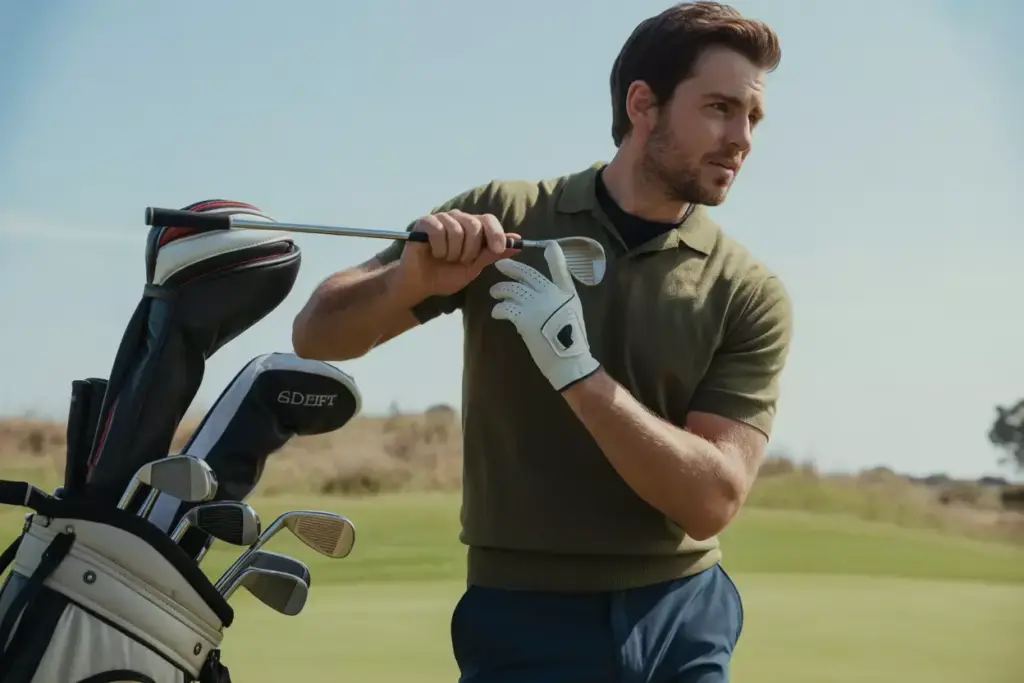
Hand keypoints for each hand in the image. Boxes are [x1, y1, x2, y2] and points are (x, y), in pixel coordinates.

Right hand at [394, 209, 519, 299]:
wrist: (421, 285)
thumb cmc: (445, 275)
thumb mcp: (474, 268)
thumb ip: (492, 254)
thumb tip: (518, 243)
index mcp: (472, 227)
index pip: (489, 220)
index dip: (496, 233)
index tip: (498, 249)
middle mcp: (458, 219)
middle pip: (475, 225)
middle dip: (470, 250)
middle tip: (460, 261)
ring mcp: (441, 218)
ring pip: (457, 231)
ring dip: (452, 253)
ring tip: (445, 259)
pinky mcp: (425, 222)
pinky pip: (438, 231)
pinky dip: (439, 248)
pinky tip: (434, 253)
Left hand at [489, 242, 600, 391]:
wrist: (569, 361)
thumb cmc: (571, 342)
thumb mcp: (572, 313)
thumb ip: (560, 299)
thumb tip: (545, 292)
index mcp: (566, 293)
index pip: (561, 269)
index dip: (555, 256)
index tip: (549, 245)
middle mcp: (552, 294)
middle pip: (528, 274)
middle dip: (512, 267)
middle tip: (500, 264)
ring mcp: (538, 305)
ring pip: (512, 289)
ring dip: (500, 290)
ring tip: (494, 292)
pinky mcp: (525, 318)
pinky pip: (506, 308)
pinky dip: (499, 309)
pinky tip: (497, 312)